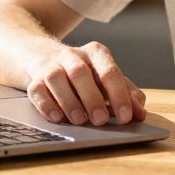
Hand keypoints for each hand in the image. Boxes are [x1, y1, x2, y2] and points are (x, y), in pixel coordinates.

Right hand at [25, 41, 147, 125]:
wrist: (42, 57)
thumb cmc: (84, 74)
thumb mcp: (106, 78)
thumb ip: (126, 93)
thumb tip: (141, 113)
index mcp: (96, 53)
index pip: (110, 71)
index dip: (119, 94)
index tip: (126, 116)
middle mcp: (72, 55)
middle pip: (80, 73)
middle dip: (92, 98)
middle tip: (101, 120)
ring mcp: (51, 65)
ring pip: (56, 78)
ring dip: (69, 101)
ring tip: (79, 120)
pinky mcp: (34, 78)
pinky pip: (37, 90)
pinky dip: (46, 105)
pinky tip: (57, 118)